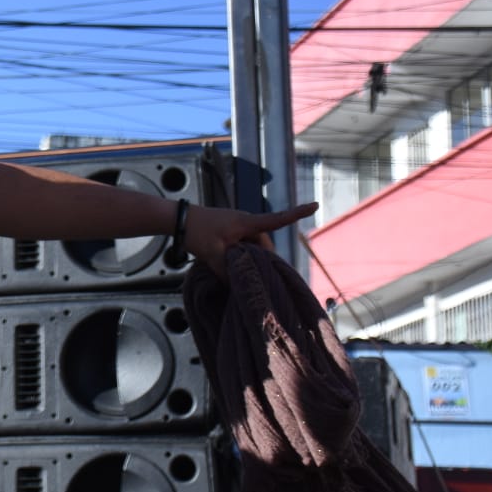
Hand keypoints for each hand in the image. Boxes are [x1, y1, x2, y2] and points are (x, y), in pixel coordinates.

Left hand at [183, 201, 317, 274]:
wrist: (176, 219)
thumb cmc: (196, 232)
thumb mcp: (212, 255)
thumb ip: (227, 272)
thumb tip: (239, 287)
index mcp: (247, 223)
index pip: (277, 218)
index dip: (297, 213)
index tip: (315, 204)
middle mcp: (246, 222)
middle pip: (265, 243)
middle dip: (262, 259)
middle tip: (252, 275)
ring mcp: (237, 226)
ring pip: (253, 246)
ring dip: (249, 258)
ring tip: (234, 270)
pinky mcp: (229, 231)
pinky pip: (243, 244)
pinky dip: (240, 255)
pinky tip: (227, 265)